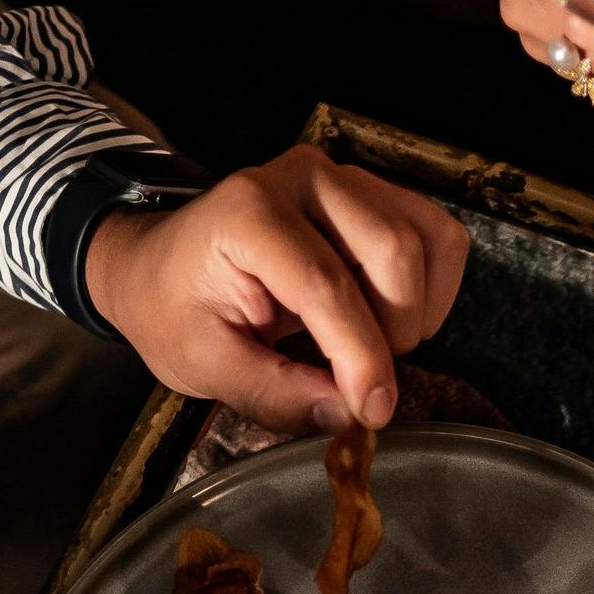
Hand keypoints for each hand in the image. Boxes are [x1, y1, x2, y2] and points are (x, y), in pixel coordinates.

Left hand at [88, 144, 469, 434]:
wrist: (158, 264)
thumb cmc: (174, 310)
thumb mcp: (204, 364)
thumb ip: (272, 393)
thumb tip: (347, 416)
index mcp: (248, 213)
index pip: (327, 285)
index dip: (362, 356)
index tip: (373, 411)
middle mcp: (302, 177)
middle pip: (392, 250)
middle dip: (395, 330)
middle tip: (362, 377)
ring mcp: (343, 177)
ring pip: (426, 239)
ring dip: (419, 308)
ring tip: (375, 342)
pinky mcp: (372, 191)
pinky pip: (436, 234)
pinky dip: (432, 286)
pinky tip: (393, 315)